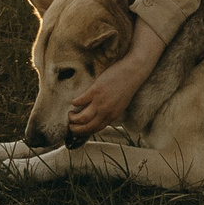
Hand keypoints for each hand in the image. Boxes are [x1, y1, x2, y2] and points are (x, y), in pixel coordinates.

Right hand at [68, 22, 167, 136]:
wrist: (133, 72)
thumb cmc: (127, 86)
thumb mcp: (120, 104)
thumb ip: (110, 112)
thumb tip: (99, 116)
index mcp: (112, 116)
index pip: (95, 130)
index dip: (84, 132)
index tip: (78, 130)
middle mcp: (106, 112)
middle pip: (86, 127)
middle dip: (75, 129)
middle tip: (70, 125)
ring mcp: (100, 102)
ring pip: (82, 118)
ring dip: (73, 118)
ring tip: (70, 114)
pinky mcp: (95, 90)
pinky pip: (80, 101)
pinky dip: (74, 102)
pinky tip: (73, 101)